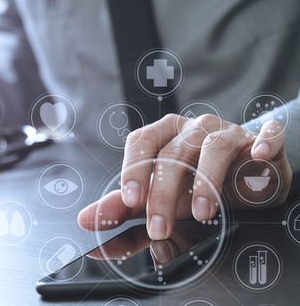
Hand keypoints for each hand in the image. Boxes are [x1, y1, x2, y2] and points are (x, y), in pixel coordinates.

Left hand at [78, 114, 291, 239]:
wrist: (241, 180)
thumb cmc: (194, 187)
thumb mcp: (156, 200)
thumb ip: (123, 210)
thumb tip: (86, 221)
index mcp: (163, 136)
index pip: (142, 142)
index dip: (134, 168)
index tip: (130, 199)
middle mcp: (192, 129)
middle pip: (173, 153)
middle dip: (164, 193)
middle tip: (159, 226)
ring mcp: (228, 132)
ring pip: (213, 147)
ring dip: (207, 180)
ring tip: (202, 213)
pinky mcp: (261, 140)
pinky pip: (268, 134)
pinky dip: (264, 142)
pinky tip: (259, 156)